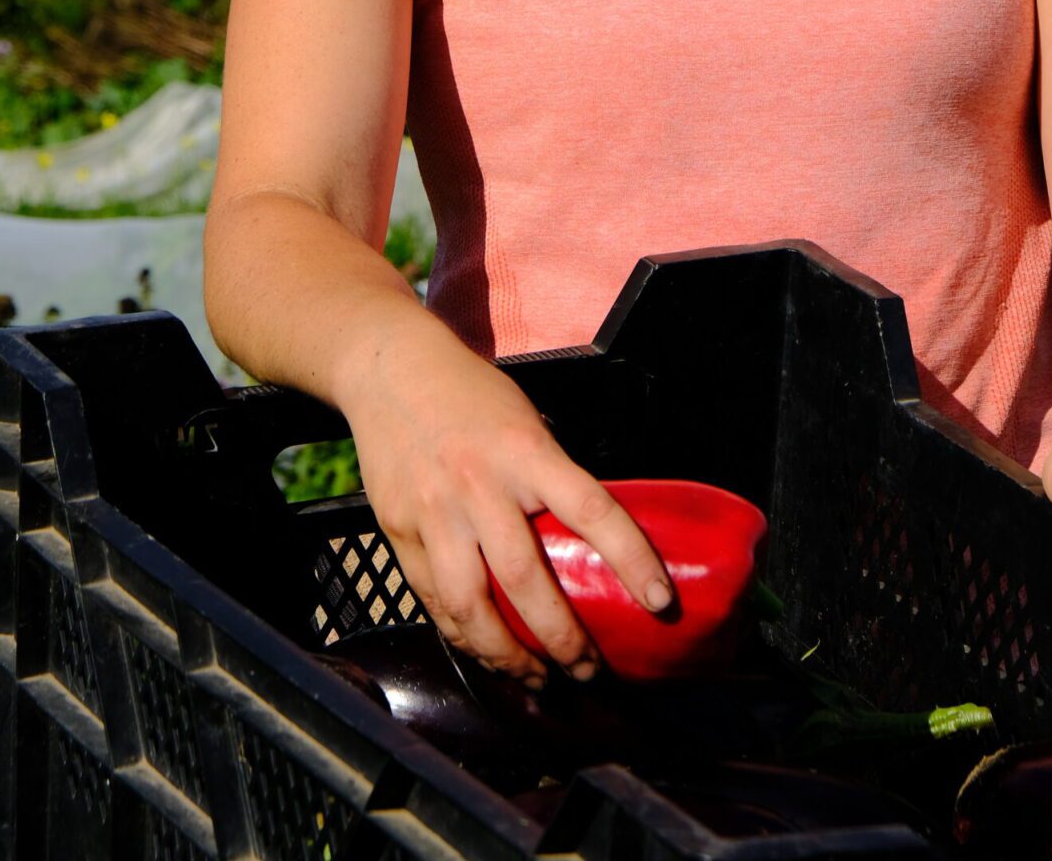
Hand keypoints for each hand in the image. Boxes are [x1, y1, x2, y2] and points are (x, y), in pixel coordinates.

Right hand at [337, 306, 673, 688]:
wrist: (391, 371)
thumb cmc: (473, 396)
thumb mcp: (526, 421)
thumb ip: (552, 475)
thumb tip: (594, 538)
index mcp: (525, 451)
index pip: (592, 509)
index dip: (631, 558)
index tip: (660, 601)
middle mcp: (480, 486)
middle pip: (526, 579)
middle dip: (564, 638)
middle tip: (592, 670)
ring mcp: (435, 514)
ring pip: (472, 606)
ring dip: (510, 656)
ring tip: (540, 679)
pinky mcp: (399, 533)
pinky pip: (435, 601)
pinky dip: (464, 637)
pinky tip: (487, 654)